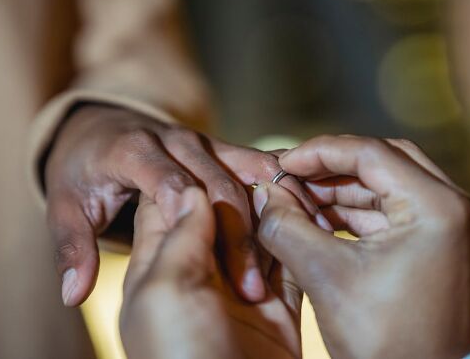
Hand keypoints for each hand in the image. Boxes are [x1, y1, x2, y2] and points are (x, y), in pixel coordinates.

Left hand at [45, 104, 324, 305]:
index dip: (198, 225)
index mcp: (136, 151)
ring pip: (252, 171)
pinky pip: (263, 165)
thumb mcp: (66, 206)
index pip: (174, 187)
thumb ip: (72, 247)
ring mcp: (207, 142)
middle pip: (221, 185)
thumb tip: (73, 294)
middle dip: (239, 236)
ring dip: (276, 206)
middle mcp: (177, 141)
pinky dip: (286, 187)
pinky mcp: (226, 148)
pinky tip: (308, 219)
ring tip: (302, 247)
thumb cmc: (84, 173)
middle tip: (252, 289)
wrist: (102, 128)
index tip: (218, 272)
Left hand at [120, 189, 301, 358]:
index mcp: (159, 269)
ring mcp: (240, 291)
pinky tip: (310, 219)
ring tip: (294, 188)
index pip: (170, 205)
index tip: (221, 160)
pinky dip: (299, 241)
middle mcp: (200, 275)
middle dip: (244, 194)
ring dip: (276, 213)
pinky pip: (289, 264)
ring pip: (259, 233)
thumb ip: (177, 239)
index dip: (193, 178)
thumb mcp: (164, 296)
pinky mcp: (277, 310)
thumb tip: (193, 189)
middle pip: (221, 214)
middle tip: (271, 174)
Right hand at [254, 135, 469, 358]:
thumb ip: (287, 225)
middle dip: (333, 170)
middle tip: (292, 178)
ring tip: (301, 201)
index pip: (372, 154)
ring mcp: (463, 227)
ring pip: (394, 186)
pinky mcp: (454, 244)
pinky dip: (364, 214)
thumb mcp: (325, 278)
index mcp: (441, 210)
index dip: (320, 152)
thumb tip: (265, 192)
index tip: (284, 162)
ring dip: (346, 192)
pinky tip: (325, 220)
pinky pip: (403, 212)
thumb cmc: (384, 345)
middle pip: (387, 162)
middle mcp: (463, 210)